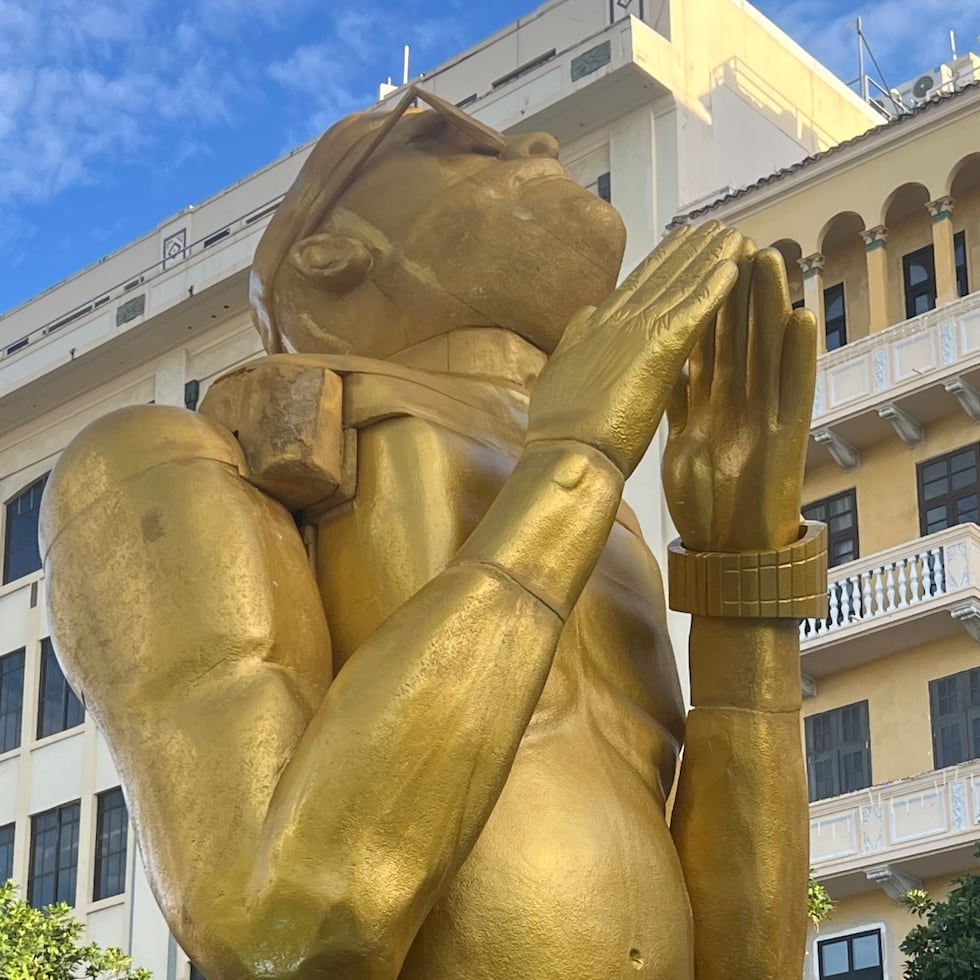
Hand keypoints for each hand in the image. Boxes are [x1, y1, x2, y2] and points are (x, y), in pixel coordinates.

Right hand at [527, 222, 741, 477]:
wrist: (565, 451)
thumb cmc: (560, 428)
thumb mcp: (561, 373)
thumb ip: (578, 340)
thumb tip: (586, 314)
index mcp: (596, 329)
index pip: (635, 286)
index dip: (660, 262)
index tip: (679, 240)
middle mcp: (617, 320)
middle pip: (662, 277)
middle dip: (689, 250)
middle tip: (714, 225)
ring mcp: (638, 331)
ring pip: (682, 285)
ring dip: (710, 257)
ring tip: (735, 234)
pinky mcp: (661, 348)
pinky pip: (696, 309)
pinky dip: (716, 286)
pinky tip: (737, 265)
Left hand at [662, 245, 816, 552]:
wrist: (728, 545)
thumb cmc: (707, 494)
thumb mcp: (679, 438)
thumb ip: (669, 401)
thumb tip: (644, 371)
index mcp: (707, 400)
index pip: (700, 341)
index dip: (695, 301)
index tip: (686, 260)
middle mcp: (737, 399)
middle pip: (734, 335)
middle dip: (732, 288)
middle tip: (731, 237)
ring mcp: (763, 414)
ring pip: (767, 351)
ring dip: (769, 306)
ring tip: (769, 258)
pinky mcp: (786, 435)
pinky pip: (795, 391)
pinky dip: (799, 357)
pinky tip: (800, 319)